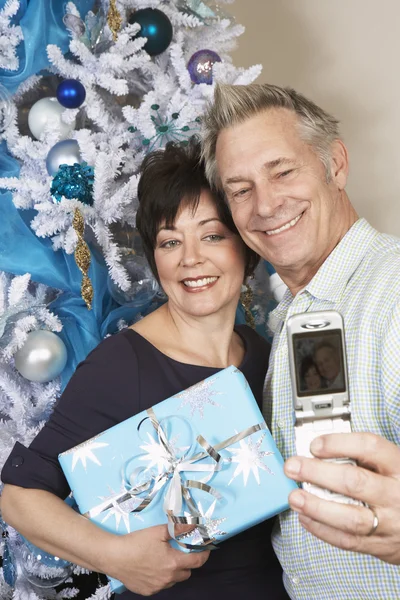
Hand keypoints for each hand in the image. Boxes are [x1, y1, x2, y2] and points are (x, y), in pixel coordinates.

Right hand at [106, 524, 209, 594]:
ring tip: (164, 559)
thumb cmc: (136, 542)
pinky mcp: (148, 591)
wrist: (114, 556)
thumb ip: (178, 529)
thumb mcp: (158, 531)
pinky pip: (161, 585)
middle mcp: (168, 578)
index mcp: (173, 563)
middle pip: (186, 573)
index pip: (197, 562)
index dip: (204, 554)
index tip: (205, 549)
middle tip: (179, 552)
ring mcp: (157, 587)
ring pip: (174, 580)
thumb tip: (193, 524)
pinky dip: (161, 577)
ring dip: (174, 571)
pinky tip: (152, 567)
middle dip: (186, 563)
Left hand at [284, 432, 399, 564]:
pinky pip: (348, 540)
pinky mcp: (381, 545)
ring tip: (294, 496)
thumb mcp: (391, 466)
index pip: (369, 447)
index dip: (338, 443)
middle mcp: (396, 494)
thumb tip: (319, 452)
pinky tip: (306, 517)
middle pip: (354, 482)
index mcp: (399, 466)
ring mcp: (389, 523)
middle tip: (293, 467)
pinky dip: (322, 529)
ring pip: (350, 517)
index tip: (314, 445)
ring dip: (316, 506)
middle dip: (317, 473)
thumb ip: (364, 458)